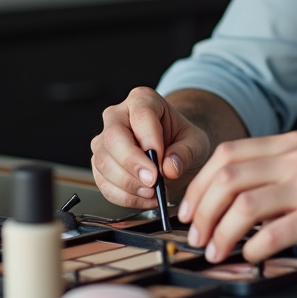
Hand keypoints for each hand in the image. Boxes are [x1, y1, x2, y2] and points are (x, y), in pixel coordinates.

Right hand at [91, 87, 210, 209]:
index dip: (149, 140)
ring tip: (153, 191)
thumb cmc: (183, 141)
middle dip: (132, 164)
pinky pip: (103, 183)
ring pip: (104, 162)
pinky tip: (145, 198)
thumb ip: (186, 152)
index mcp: (143, 100)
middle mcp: (118, 116)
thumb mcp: (196, 143)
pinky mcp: (100, 165)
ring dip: (129, 184)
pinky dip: (124, 196)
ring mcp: (105, 141)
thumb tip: (169, 167)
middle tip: (153, 182)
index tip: (161, 163)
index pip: (140, 116)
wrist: (175, 154)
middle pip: (113, 138)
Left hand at [177, 130, 296, 263]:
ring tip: (215, 251)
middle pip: (229, 178)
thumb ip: (272, 173)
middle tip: (196, 235)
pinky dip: (252, 248)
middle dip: (203, 211)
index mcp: (289, 145)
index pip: (228, 154)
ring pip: (245, 206)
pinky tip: (250, 256)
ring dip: (221, 233)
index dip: (200, 183)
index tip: (189, 209)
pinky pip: (273, 233)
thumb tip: (222, 199)